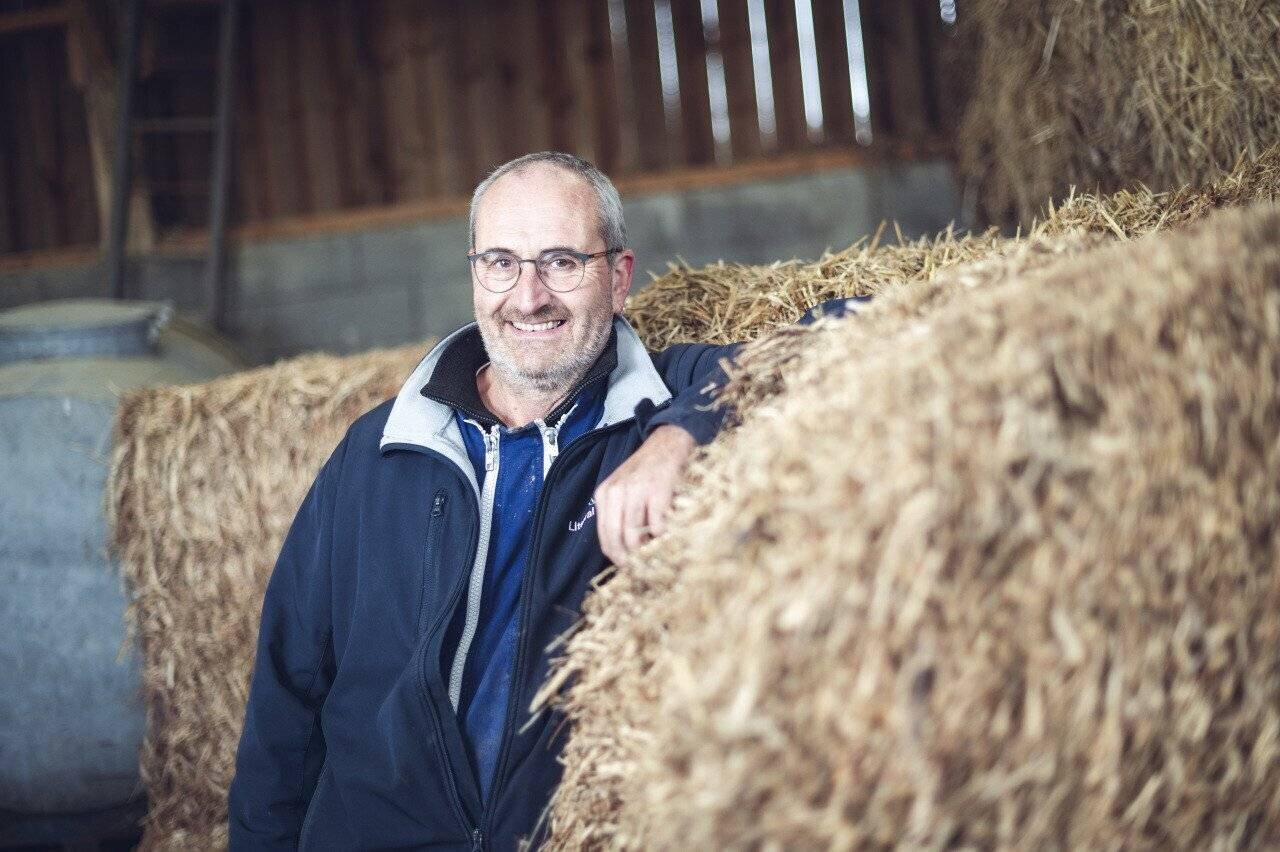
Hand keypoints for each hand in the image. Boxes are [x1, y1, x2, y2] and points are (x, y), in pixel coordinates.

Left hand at [595, 424, 696, 563]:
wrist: (668, 444)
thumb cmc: (647, 472)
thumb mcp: (623, 489)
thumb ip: (619, 516)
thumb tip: (624, 552)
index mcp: (604, 494)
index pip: (605, 537)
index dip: (616, 556)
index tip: (627, 566)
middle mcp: (616, 492)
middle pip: (617, 540)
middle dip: (630, 559)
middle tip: (642, 567)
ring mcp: (637, 491)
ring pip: (634, 536)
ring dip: (647, 550)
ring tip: (656, 553)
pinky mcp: (658, 491)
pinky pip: (657, 526)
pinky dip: (663, 535)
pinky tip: (668, 531)